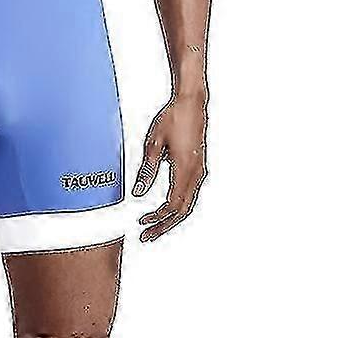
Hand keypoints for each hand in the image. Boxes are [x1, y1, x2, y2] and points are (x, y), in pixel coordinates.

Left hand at [131, 93, 207, 240]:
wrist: (191, 103)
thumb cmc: (173, 118)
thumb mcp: (154, 143)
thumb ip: (147, 170)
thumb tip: (138, 192)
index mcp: (185, 169)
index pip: (172, 205)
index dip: (158, 218)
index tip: (143, 223)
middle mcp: (196, 173)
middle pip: (182, 211)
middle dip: (164, 225)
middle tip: (148, 235)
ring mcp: (199, 170)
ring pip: (187, 204)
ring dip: (171, 217)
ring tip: (154, 226)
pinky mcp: (198, 166)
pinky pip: (190, 193)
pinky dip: (178, 206)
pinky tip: (167, 208)